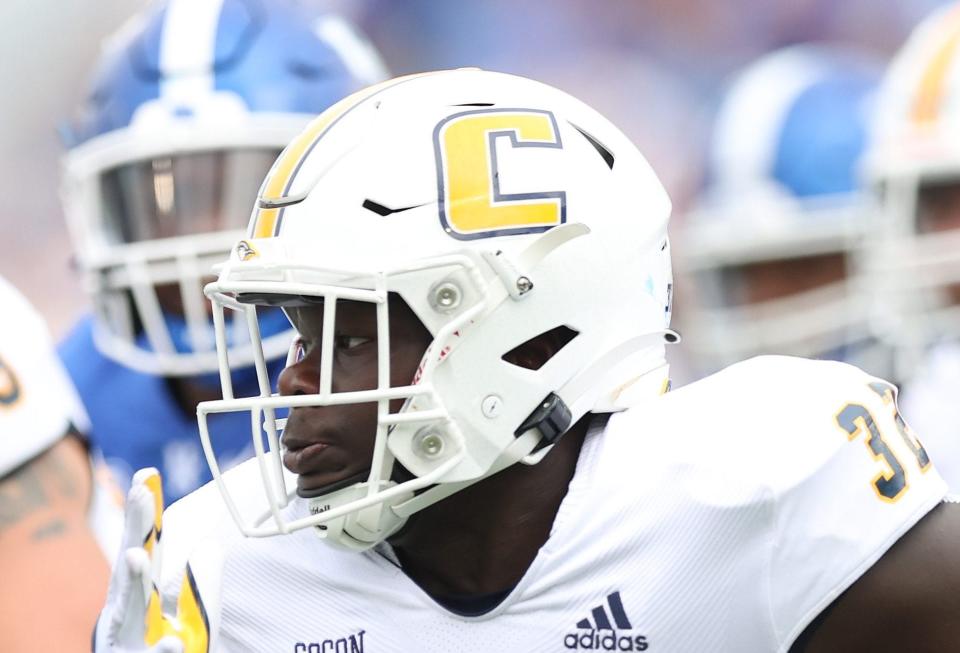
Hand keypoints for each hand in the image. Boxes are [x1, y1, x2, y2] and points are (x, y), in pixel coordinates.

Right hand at [93, 468, 200, 652]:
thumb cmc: (167, 649)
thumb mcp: (193, 613)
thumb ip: (200, 580)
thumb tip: (207, 543)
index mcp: (141, 593)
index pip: (144, 544)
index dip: (144, 512)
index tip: (145, 475)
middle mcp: (127, 612)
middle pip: (130, 564)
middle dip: (134, 528)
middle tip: (139, 494)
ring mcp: (127, 642)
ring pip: (129, 611)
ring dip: (131, 582)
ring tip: (137, 556)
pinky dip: (161, 651)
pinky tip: (171, 641)